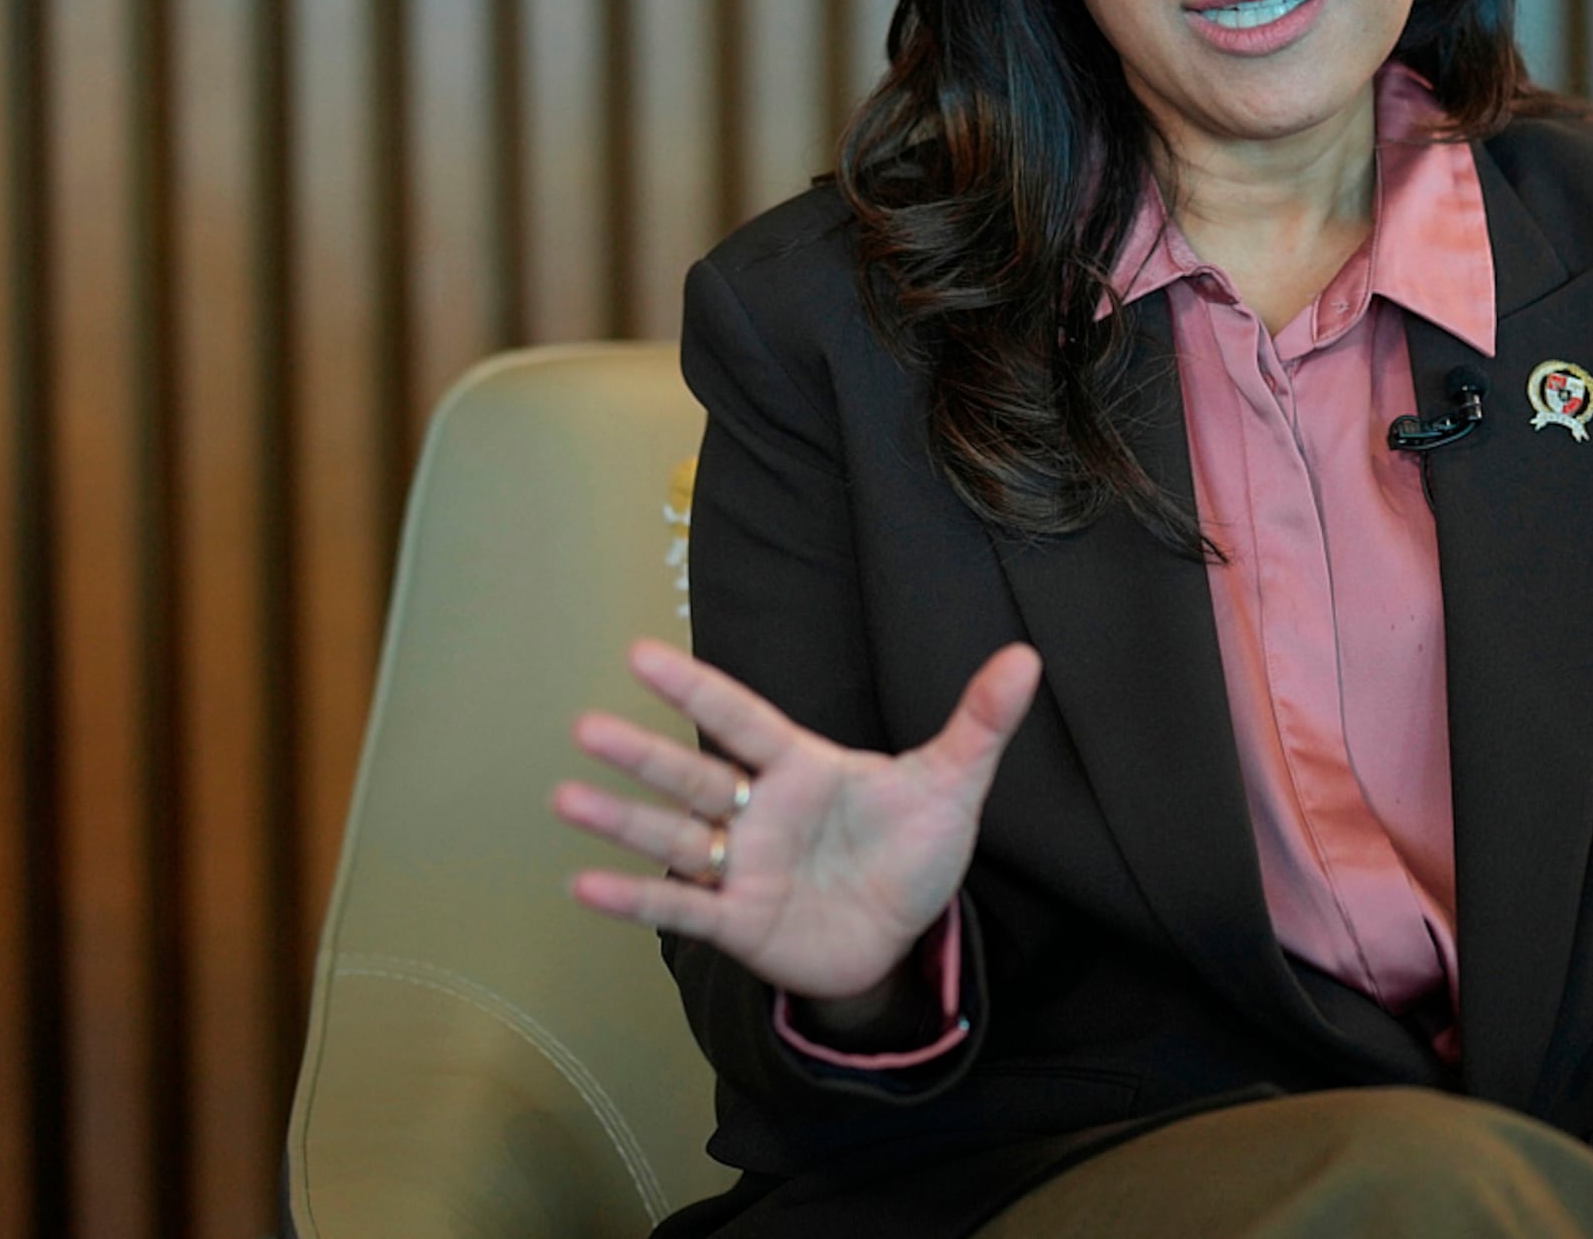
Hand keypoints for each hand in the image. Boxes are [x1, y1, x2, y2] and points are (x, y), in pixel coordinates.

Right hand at [553, 635, 1041, 1003]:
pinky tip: (584, 887)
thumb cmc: (914, 849)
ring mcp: (744, 867)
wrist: (904, 938)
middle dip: (641, 754)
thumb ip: (979, 724)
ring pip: (675, 837)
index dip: (696, 687)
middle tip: (584, 726)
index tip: (640, 653)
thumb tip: (1027, 657)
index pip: (743, 718)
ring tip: (565, 799)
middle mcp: (760, 811)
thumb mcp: (954, 787)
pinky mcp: (741, 922)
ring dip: (622, 821)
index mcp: (803, 766)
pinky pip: (683, 908)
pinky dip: (637, 900)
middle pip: (694, 775)